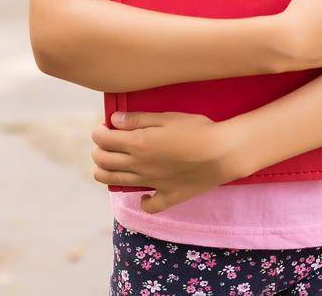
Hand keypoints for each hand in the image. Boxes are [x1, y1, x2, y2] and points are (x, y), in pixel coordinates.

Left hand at [91, 111, 240, 213]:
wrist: (222, 153)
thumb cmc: (197, 129)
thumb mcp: (167, 117)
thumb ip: (138, 119)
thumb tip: (113, 120)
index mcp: (137, 144)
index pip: (103, 140)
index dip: (98, 132)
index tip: (103, 126)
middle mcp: (138, 166)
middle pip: (104, 162)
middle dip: (98, 151)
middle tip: (106, 143)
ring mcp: (151, 184)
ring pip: (116, 182)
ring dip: (105, 173)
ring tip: (110, 164)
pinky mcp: (168, 196)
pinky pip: (149, 205)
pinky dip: (143, 201)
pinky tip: (145, 194)